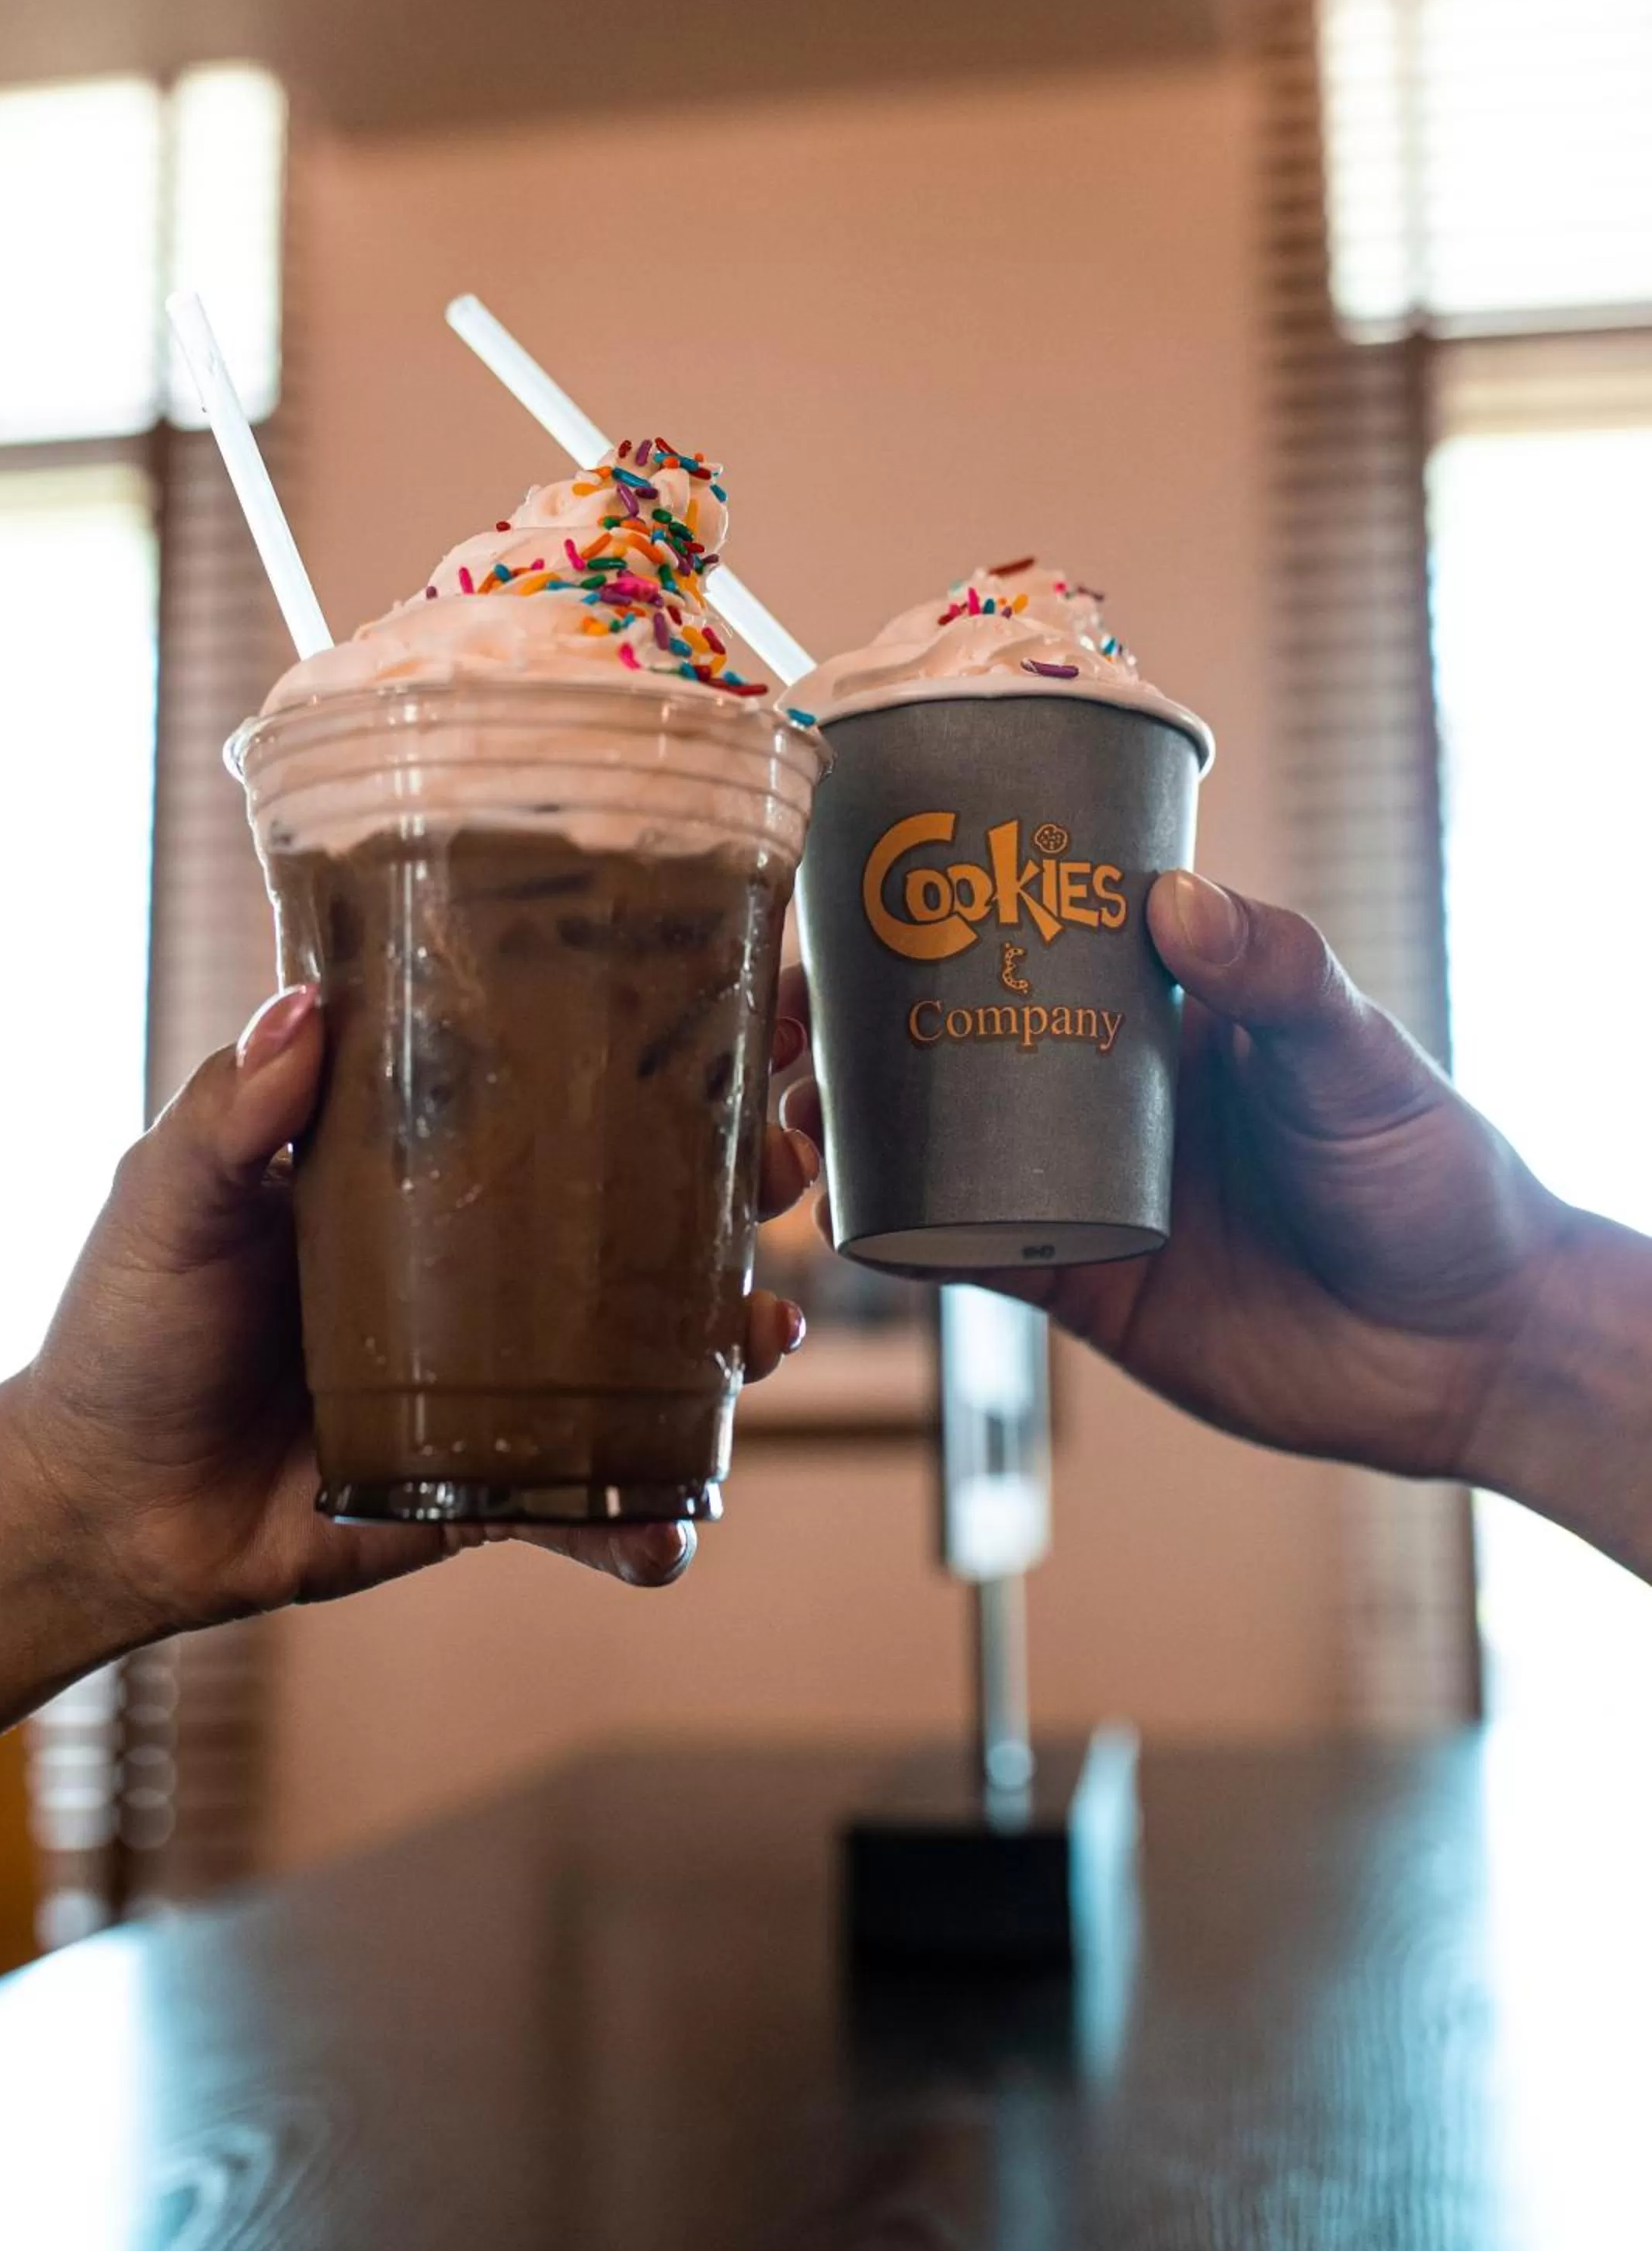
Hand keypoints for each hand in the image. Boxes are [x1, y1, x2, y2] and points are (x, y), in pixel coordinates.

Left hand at [8, 990, 819, 1642]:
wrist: (102, 1510)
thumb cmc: (126, 1332)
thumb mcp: (168, 1200)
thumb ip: (234, 1115)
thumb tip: (306, 1008)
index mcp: (427, 1169)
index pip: (564, 1083)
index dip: (667, 1044)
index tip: (761, 1003)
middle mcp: (489, 1261)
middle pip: (651, 1204)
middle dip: (745, 1178)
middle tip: (786, 1158)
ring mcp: (506, 1372)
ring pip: (658, 1345)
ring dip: (737, 1333)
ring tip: (768, 1326)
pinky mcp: (496, 1482)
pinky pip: (593, 1498)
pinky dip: (645, 1522)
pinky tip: (672, 1531)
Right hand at [782, 872, 1574, 1486]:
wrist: (1465, 1350)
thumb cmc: (1432, 1174)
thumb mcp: (1355, 1056)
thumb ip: (1277, 974)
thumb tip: (1173, 900)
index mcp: (1156, 1007)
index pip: (1018, 935)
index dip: (924, 917)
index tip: (847, 903)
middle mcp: (1096, 1090)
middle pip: (939, 1040)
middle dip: (846, 1032)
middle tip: (786, 1035)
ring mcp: (1075, 1188)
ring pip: (927, 1148)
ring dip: (847, 1132)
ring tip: (792, 1125)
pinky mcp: (1076, 1285)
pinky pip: (959, 1253)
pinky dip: (896, 1235)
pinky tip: (843, 1218)